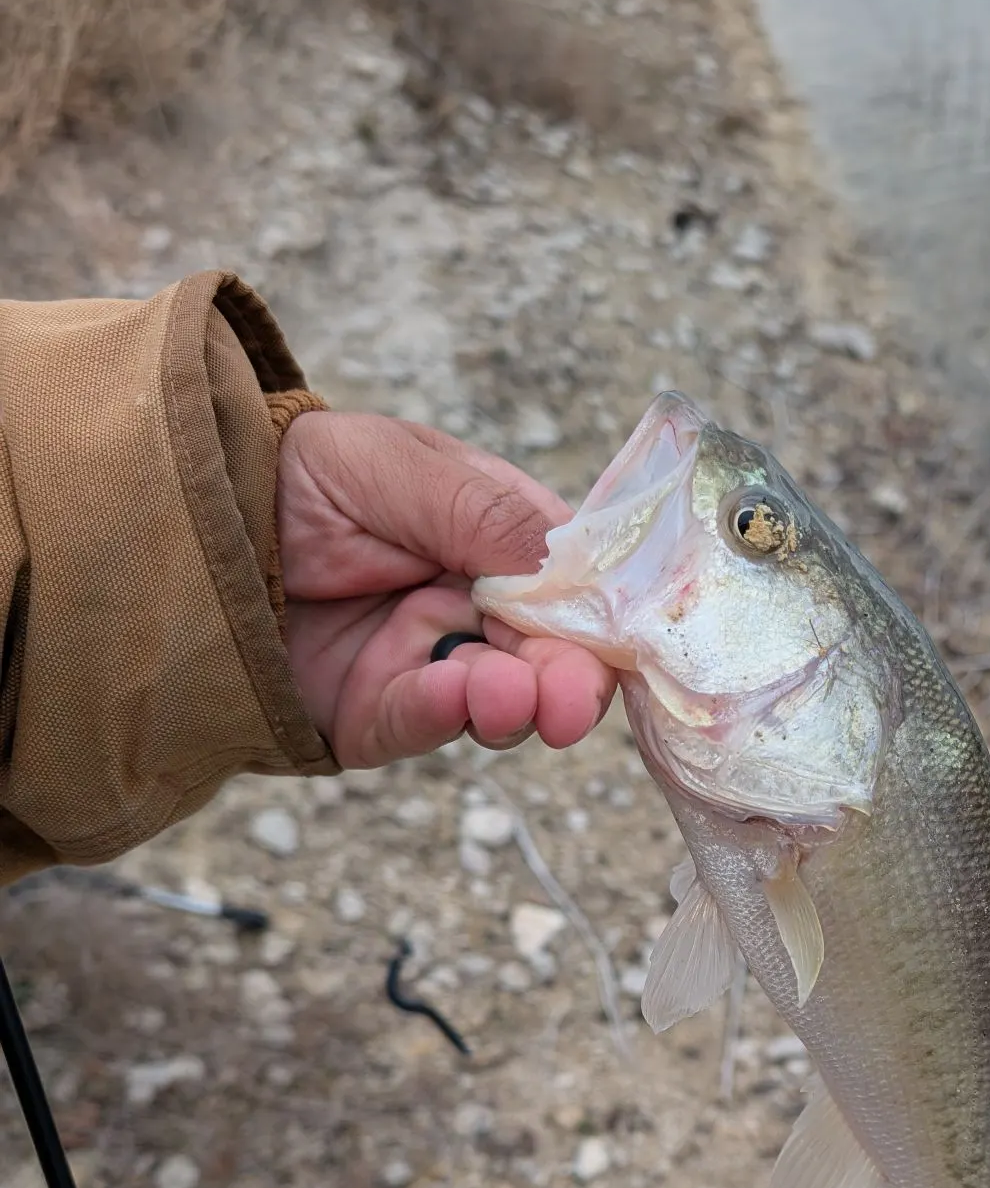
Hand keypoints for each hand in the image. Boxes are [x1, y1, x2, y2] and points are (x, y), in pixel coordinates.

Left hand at [276, 412, 614, 767]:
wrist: (177, 517)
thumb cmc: (294, 472)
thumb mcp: (396, 466)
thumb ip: (485, 512)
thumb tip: (570, 565)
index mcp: (496, 539)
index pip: (571, 582)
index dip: (596, 611)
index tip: (613, 636)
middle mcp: (472, 606)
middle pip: (547, 653)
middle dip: (568, 679)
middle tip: (573, 702)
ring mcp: (427, 663)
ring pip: (498, 700)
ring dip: (514, 701)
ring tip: (511, 697)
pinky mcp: (375, 714)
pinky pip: (420, 722)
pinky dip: (443, 713)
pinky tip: (454, 695)